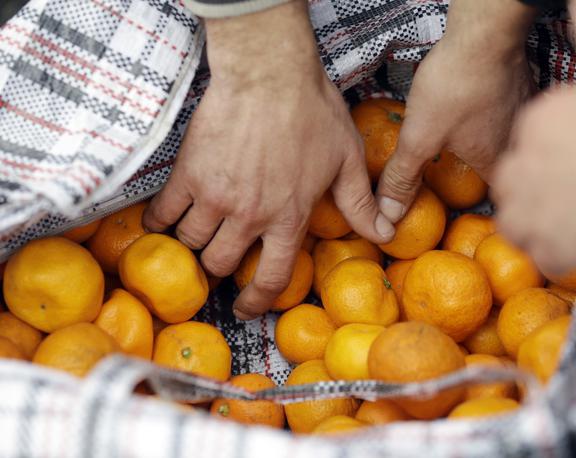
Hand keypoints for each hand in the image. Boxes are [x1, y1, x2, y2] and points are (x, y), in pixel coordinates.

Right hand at [143, 2, 393, 319]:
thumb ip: (360, 202)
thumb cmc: (312, 112)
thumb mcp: (347, 159)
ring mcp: (215, 196)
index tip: (247, 309)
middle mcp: (249, 216)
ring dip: (193, 244)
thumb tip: (385, 232)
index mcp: (288, 218)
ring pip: (191, 242)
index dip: (257, 301)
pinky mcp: (188, 173)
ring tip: (195, 234)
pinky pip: (163, 214)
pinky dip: (160, 223)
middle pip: (221, 264)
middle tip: (219, 258)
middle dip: (220, 268)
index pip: (272, 277)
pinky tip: (164, 219)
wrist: (269, 73)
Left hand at [375, 0, 534, 222]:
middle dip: (485, 177)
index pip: (496, 199)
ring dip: (491, 146)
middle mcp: (516, 141)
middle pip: (502, 169)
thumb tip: (388, 214)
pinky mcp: (522, 87)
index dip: (484, 209)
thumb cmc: (455, 86)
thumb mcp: (420, 138)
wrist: (484, 33)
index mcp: (495, 161)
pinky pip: (510, 114)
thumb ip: (404, 177)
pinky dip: (494, 118)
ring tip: (467, 145)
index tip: (470, 213)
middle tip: (464, 178)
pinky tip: (476, 110)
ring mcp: (524, 112)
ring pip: (508, 140)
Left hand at [492, 79, 575, 272]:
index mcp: (542, 117)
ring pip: (511, 221)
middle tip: (559, 199)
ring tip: (560, 232)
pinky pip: (542, 257)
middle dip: (529, 191)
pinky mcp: (550, 245)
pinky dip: (558, 259)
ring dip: (531, 228)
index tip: (568, 163)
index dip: (547, 154)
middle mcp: (526, 161)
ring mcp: (532, 207)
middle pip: (510, 179)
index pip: (528, 138)